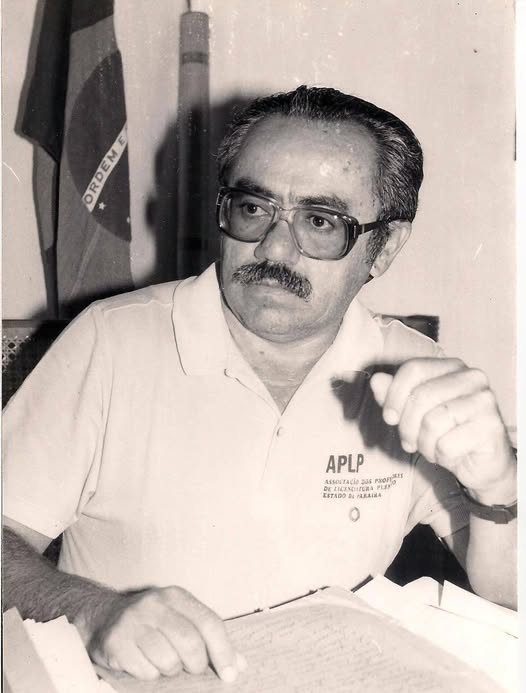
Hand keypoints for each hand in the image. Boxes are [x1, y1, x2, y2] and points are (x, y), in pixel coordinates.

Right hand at [84, 586, 245, 680]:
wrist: (103, 617)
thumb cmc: (152, 622)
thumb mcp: (181, 619)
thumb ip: (209, 637)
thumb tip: (238, 665)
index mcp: (176, 596)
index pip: (209, 623)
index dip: (223, 651)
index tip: (231, 674)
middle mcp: (155, 604)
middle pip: (190, 644)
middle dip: (196, 664)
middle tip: (190, 667)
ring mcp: (133, 622)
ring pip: (168, 661)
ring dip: (170, 669)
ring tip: (162, 660)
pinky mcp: (116, 642)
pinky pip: (145, 671)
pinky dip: (149, 674)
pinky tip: (143, 661)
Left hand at [370, 358, 515, 503]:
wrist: (480, 463)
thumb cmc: (446, 432)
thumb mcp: (414, 413)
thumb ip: (395, 395)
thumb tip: (377, 380)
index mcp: (452, 367)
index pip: (413, 369)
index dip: (394, 395)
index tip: (389, 417)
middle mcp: (472, 378)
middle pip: (421, 396)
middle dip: (407, 425)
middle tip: (409, 441)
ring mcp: (484, 401)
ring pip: (433, 421)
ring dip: (424, 443)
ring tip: (431, 447)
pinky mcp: (491, 427)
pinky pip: (447, 443)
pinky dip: (440, 454)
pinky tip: (448, 454)